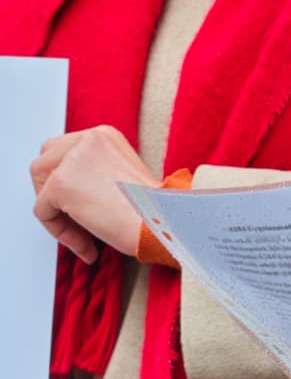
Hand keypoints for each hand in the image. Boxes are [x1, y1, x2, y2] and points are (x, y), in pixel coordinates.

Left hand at [32, 126, 159, 263]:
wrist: (162, 222)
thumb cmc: (150, 208)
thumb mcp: (119, 175)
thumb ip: (92, 172)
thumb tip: (66, 192)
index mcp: (104, 135)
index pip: (62, 150)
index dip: (66, 180)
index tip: (82, 205)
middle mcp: (89, 138)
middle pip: (44, 161)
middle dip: (51, 192)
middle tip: (72, 217)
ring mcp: (73, 159)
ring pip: (39, 185)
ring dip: (54, 212)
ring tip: (80, 231)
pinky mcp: (61, 183)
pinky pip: (43, 212)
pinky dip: (59, 232)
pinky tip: (86, 243)